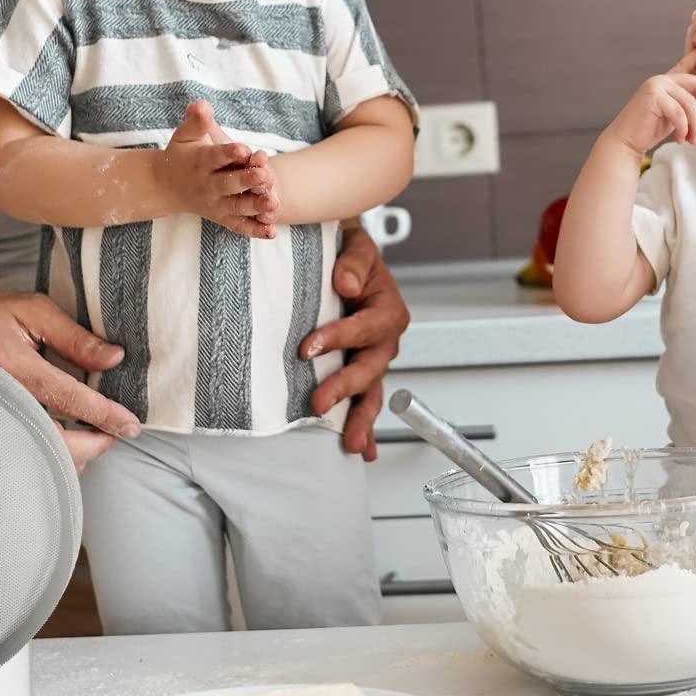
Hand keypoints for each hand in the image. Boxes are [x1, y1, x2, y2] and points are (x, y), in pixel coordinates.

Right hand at [0, 288, 139, 464]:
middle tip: (116, 435)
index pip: (67, 397)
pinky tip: (66, 443)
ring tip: (95, 438)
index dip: (103, 414)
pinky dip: (49, 454)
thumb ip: (74, 336)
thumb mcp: (32, 310)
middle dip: (92, 446)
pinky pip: (22, 452)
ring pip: (37, 455)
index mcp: (11, 363)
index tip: (129, 425)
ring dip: (72, 455)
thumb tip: (113, 359)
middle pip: (52, 440)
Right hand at [157, 100, 277, 237]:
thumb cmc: (183, 154)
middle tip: (264, 175)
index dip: (230, 153)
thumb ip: (197, 121)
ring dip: (255, 206)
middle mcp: (208, 186)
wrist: (167, 186)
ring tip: (273, 203)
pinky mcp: (224, 218)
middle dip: (246, 180)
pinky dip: (255, 230)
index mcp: (201, 163)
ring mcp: (216, 205)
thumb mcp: (186, 135)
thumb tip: (201, 105)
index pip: (216, 157)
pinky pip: (240, 226)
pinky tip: (272, 232)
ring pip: (237, 207)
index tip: (245, 148)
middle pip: (228, 185)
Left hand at [303, 226, 409, 459]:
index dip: (338, 338)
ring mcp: (374, 360)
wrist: (347, 261)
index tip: (308, 348)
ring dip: (361, 418)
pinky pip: (366, 402)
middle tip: (320, 401)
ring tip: (352, 443)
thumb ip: (353, 260)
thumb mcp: (355, 246)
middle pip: (370, 368)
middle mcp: (384, 340)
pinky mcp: (361, 372)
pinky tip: (363, 449)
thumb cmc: (351, 254)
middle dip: (345, 387)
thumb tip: (346, 282)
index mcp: (387, 310)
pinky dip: (366, 427)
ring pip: (372, 393)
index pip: (365, 328)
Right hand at [606, 51, 695, 156]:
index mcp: (665, 82)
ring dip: (694, 125)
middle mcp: (661, 80)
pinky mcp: (653, 96)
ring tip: (692, 140)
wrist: (626, 141)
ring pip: (689, 103)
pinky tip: (680, 139)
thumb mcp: (672, 114)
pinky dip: (683, 128)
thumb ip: (684, 104)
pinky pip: (679, 112)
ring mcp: (656, 85)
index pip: (685, 65)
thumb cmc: (648, 130)